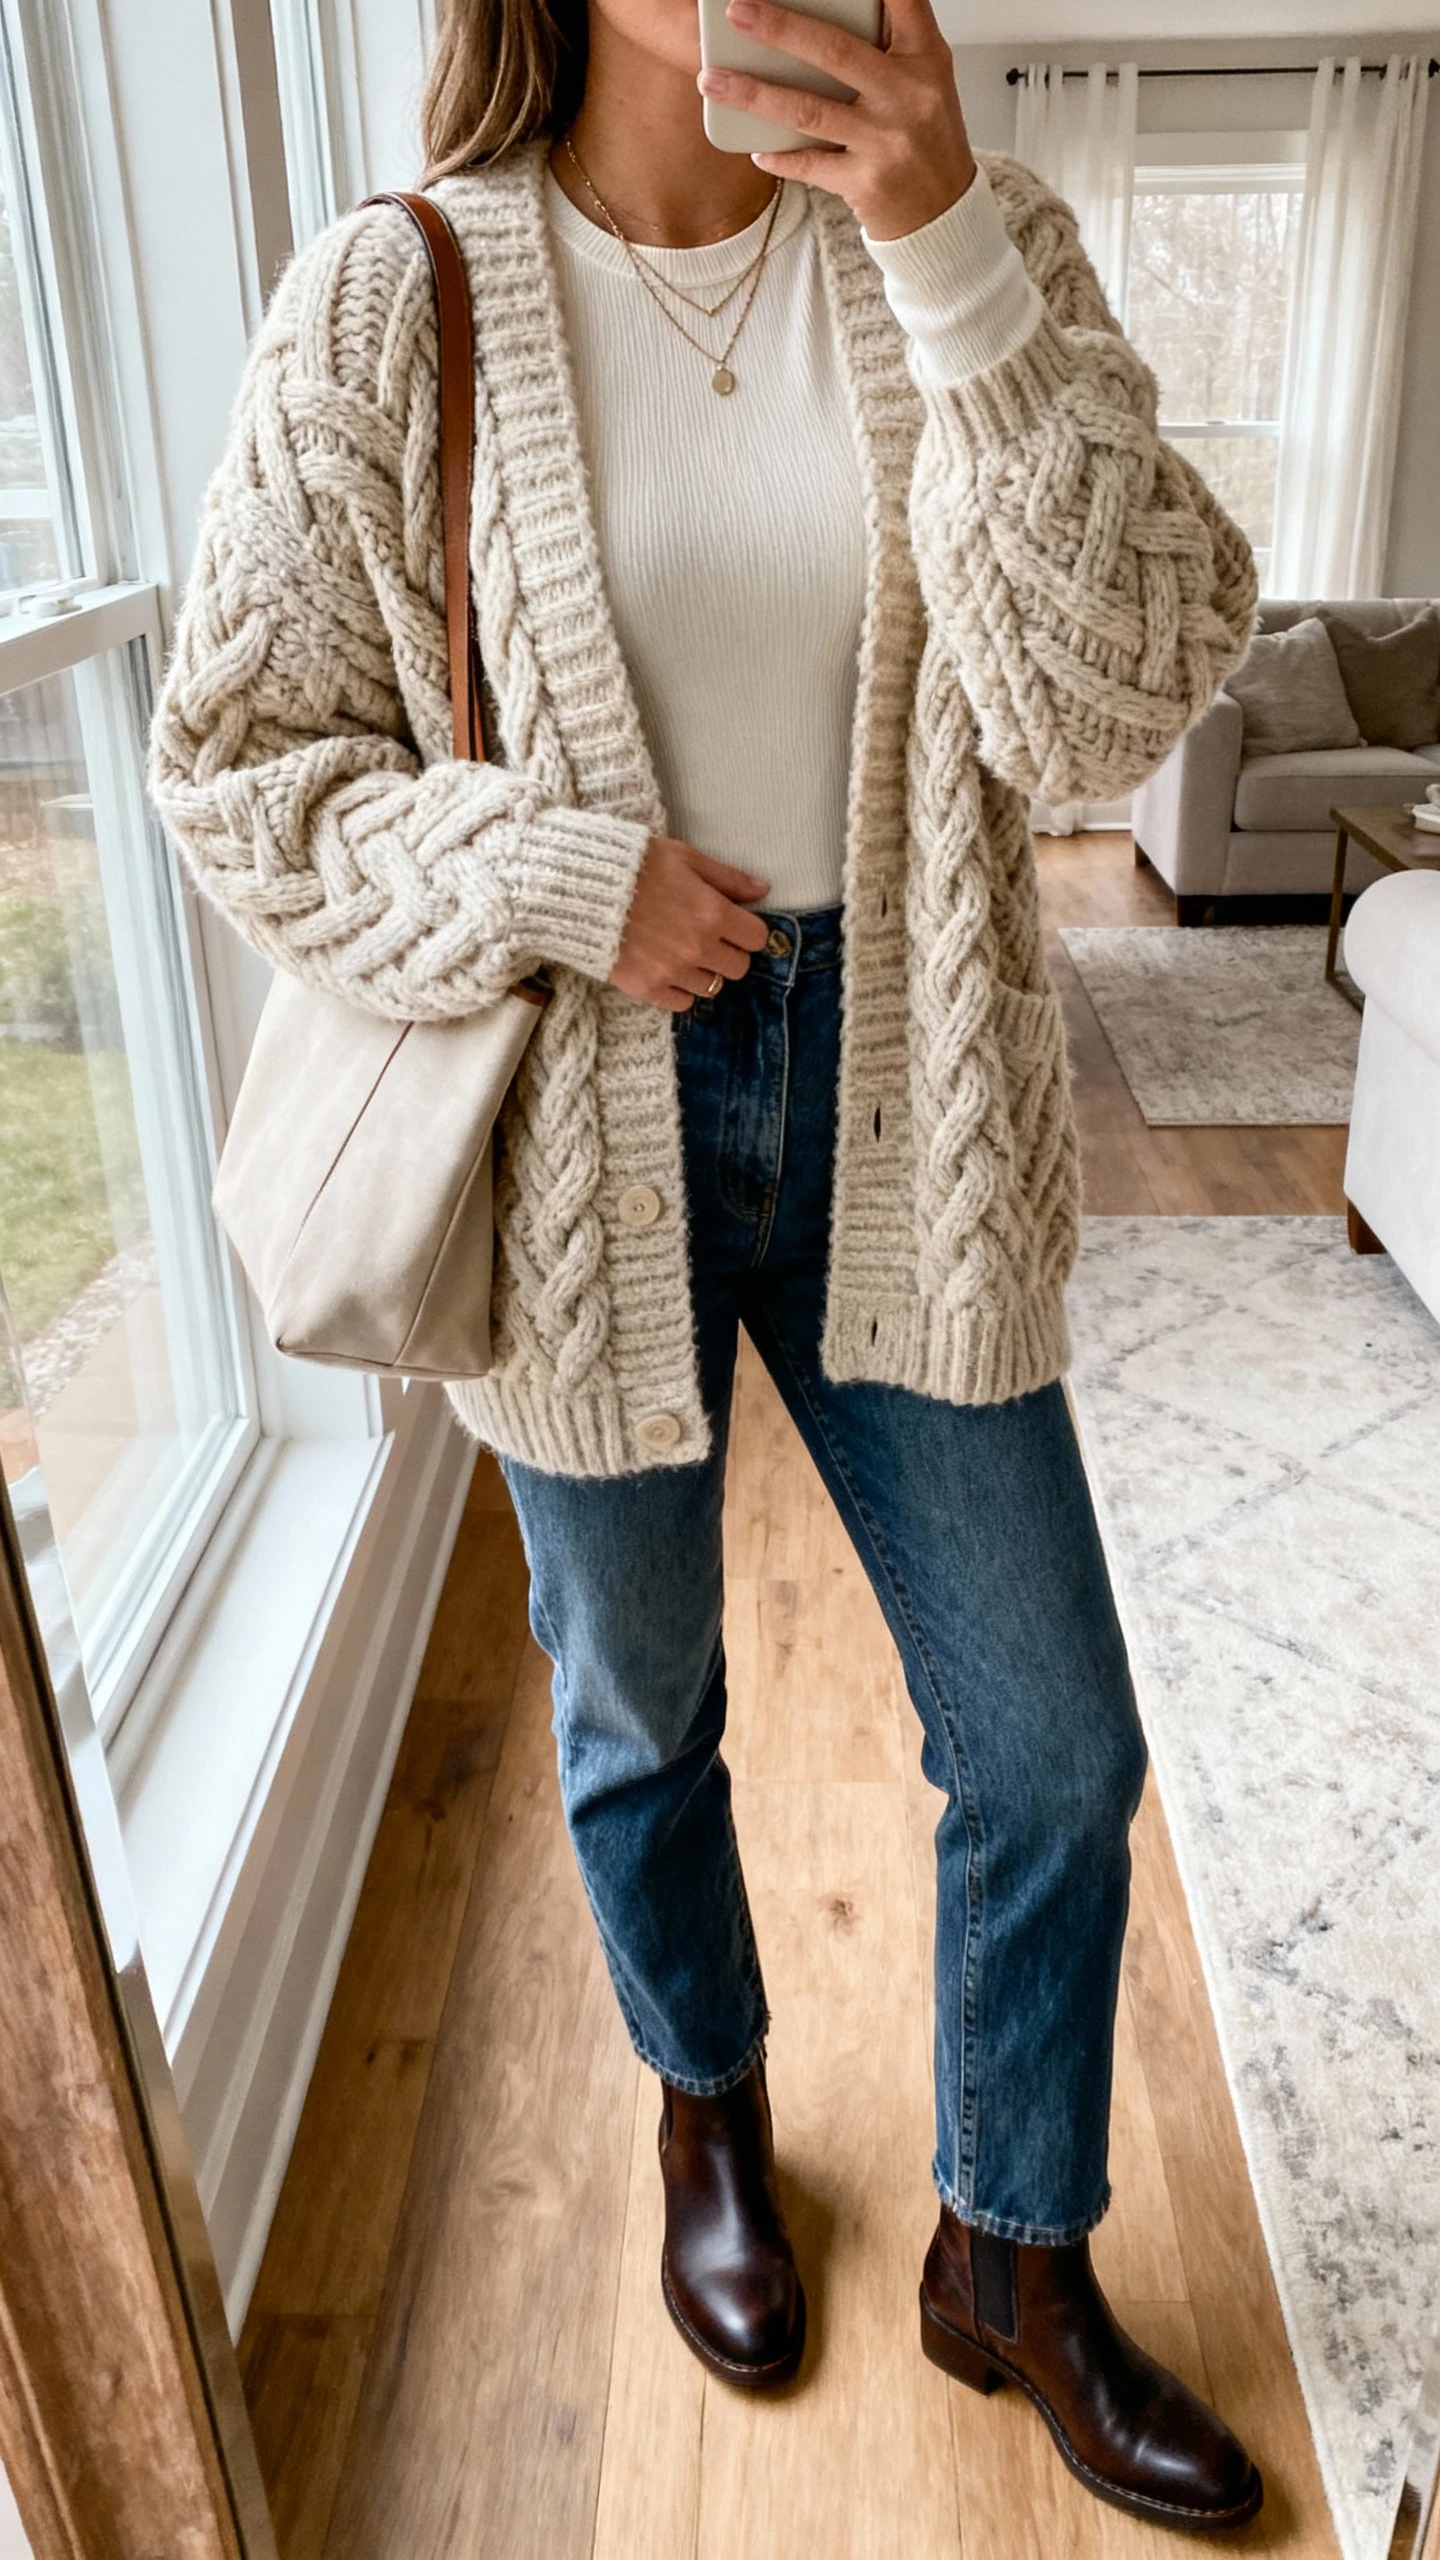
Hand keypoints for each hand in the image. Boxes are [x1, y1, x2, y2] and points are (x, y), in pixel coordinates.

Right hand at [611, 836, 770, 1011]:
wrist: (578, 888)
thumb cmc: (633, 865)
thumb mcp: (684, 858)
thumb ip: (727, 878)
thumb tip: (763, 890)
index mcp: (712, 913)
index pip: (756, 938)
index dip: (747, 930)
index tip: (733, 923)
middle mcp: (698, 948)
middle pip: (738, 967)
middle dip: (728, 952)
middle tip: (707, 937)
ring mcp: (673, 972)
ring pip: (712, 987)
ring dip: (704, 971)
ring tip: (682, 951)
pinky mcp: (648, 989)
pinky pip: (682, 1003)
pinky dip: (680, 988)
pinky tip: (666, 967)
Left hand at [697, 0, 975, 240]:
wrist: (944, 215)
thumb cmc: (926, 140)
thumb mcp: (925, 80)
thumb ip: (890, 42)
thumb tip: (822, 12)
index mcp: (925, 59)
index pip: (904, 1)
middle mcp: (907, 96)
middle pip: (835, 52)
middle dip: (780, 29)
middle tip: (737, 11)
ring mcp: (885, 142)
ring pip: (808, 111)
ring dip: (754, 94)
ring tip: (713, 79)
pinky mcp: (865, 184)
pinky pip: (809, 165)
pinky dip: (779, 157)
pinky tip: (754, 148)